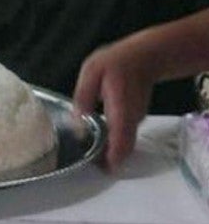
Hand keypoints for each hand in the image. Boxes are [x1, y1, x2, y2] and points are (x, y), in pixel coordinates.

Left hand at [73, 41, 157, 170]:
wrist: (145, 57)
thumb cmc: (116, 62)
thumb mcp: (92, 71)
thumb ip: (84, 95)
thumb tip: (77, 118)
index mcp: (120, 107)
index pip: (120, 138)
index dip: (113, 156)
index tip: (102, 167)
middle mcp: (131, 118)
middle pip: (125, 148)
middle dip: (109, 159)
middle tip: (89, 163)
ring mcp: (135, 119)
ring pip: (125, 143)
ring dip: (111, 151)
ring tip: (89, 152)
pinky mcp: (135, 118)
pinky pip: (125, 135)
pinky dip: (114, 141)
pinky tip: (97, 138)